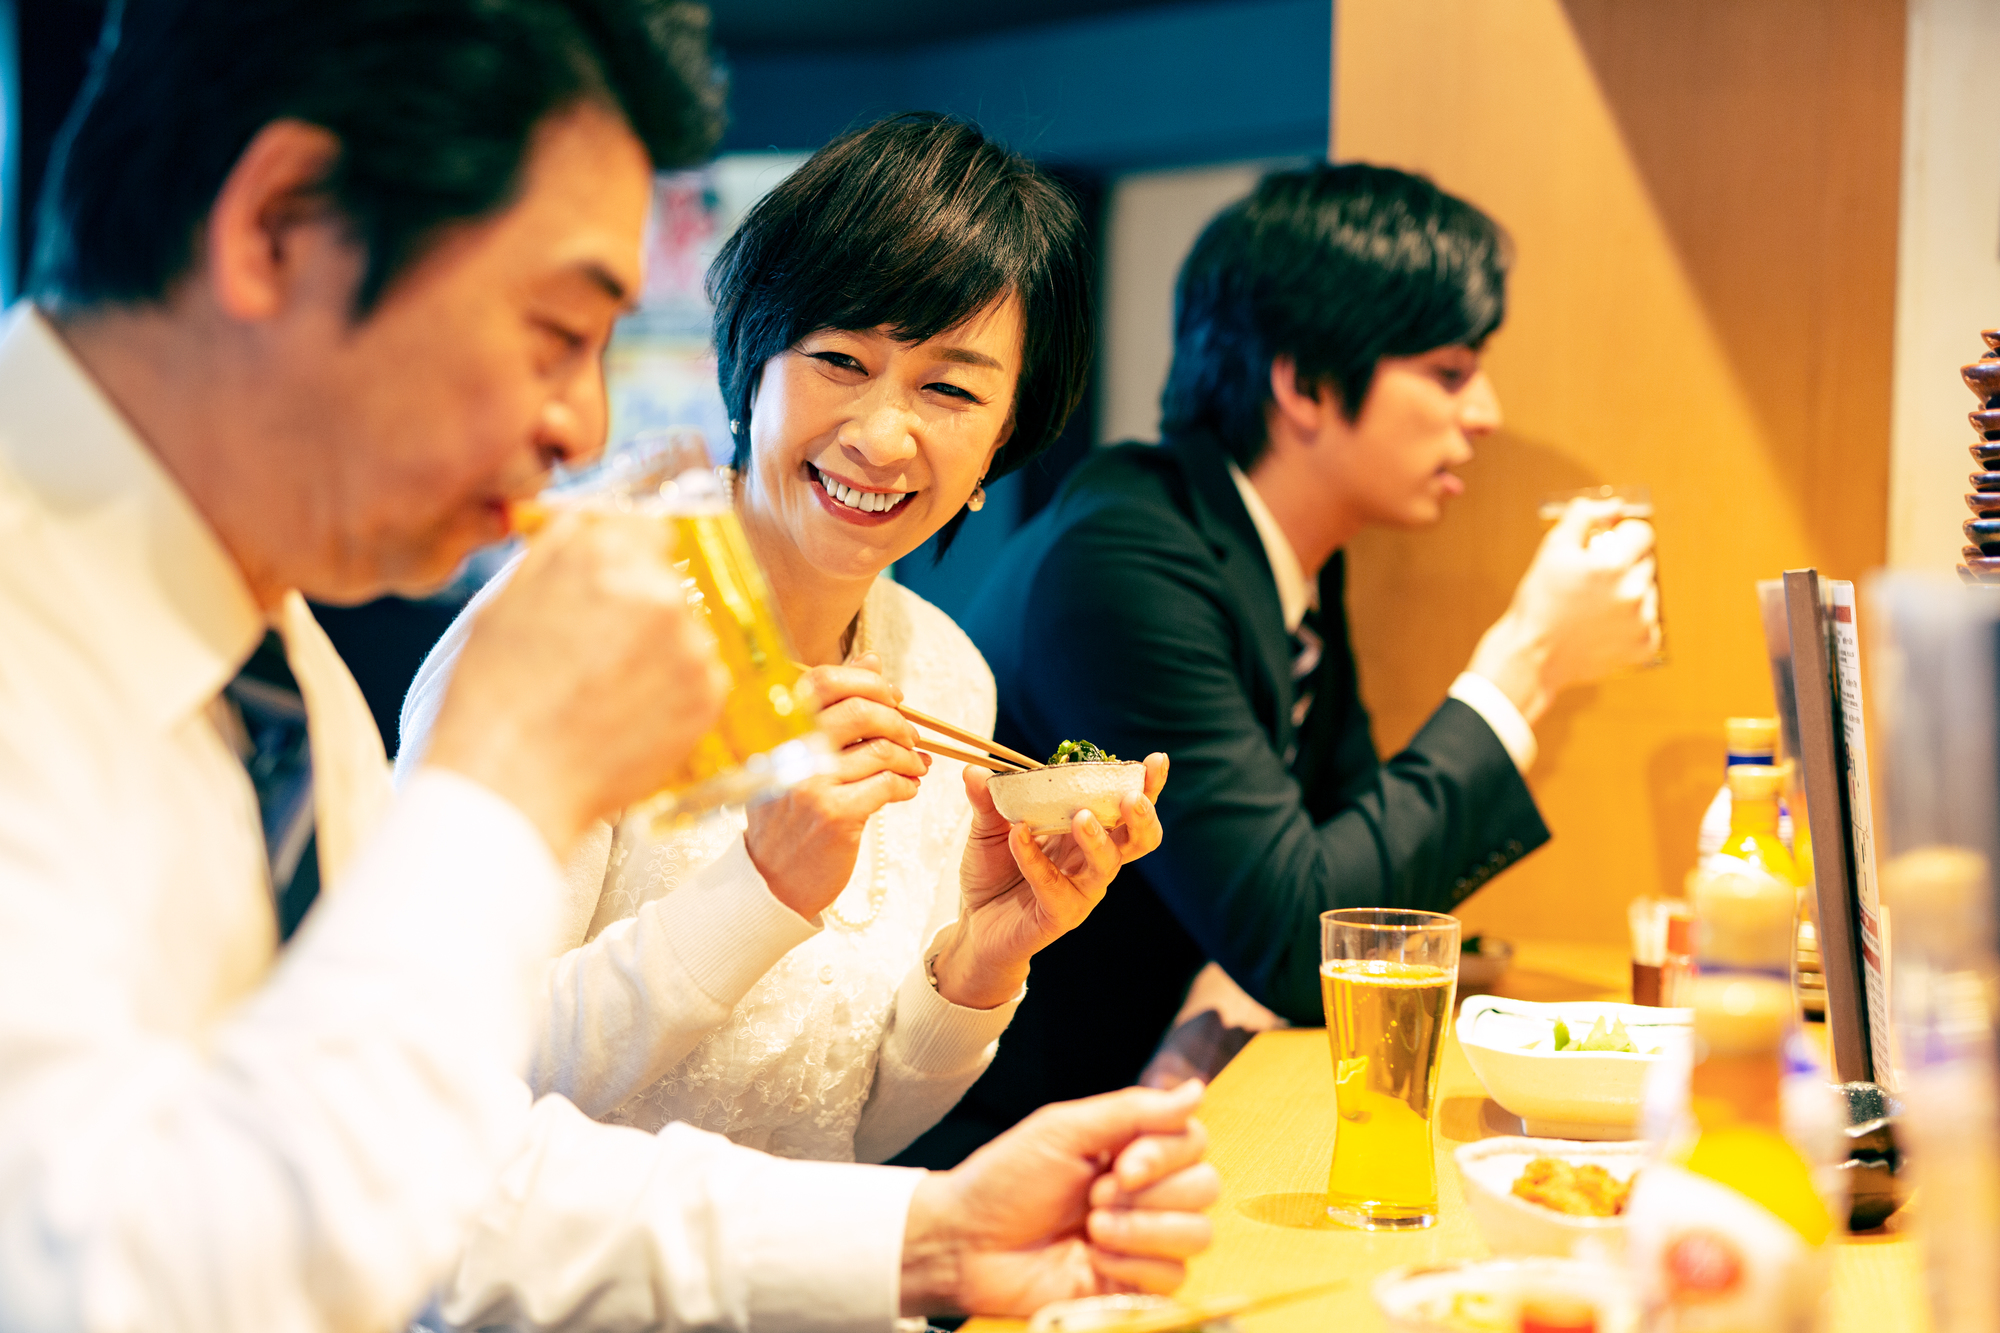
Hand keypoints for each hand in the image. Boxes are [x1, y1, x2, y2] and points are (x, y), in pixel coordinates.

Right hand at [425, 509, 729, 854]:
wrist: (511, 781)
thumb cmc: (495, 697)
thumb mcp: (508, 598)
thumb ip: (562, 549)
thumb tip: (593, 523)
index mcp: (605, 555)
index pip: (650, 528)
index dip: (632, 557)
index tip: (622, 583)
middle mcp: (658, 591)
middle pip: (669, 583)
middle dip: (642, 611)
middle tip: (600, 654)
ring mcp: (691, 644)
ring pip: (686, 634)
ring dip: (660, 654)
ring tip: (607, 694)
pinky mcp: (709, 695)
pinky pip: (701, 680)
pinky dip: (675, 695)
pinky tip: (628, 717)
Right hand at [743, 653, 930, 917]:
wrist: (770, 880)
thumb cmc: (787, 813)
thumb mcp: (798, 753)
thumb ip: (833, 705)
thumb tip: (871, 658)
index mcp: (777, 729)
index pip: (824, 680)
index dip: (868, 681)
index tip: (893, 698)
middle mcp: (790, 751)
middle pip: (858, 710)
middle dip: (897, 720)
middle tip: (911, 736)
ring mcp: (811, 783)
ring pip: (879, 749)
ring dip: (909, 756)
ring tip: (916, 766)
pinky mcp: (835, 816)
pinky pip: (887, 785)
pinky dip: (907, 783)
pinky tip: (908, 789)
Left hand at [900, 1079, 1219, 1315]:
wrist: (967, 1243)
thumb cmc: (1004, 1182)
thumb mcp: (1064, 1130)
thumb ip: (1134, 1110)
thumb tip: (1195, 1090)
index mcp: (1131, 1150)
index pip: (1194, 1141)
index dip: (1167, 1153)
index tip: (1122, 1163)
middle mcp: (1145, 1193)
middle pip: (1205, 1187)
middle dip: (1150, 1193)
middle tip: (1096, 1196)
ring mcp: (1142, 1240)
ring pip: (1197, 1233)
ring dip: (1143, 1228)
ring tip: (1093, 1227)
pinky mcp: (1134, 1286)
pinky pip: (1173, 1277)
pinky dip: (1133, 1264)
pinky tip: (1094, 1257)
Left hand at [930, 753, 1168, 1009]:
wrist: (975, 924)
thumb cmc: (994, 872)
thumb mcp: (988, 828)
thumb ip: (988, 800)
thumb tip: (975, 770)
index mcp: (1088, 832)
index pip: (1126, 808)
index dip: (1146, 786)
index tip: (1156, 761)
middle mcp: (1093, 861)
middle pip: (1138, 840)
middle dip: (1142, 817)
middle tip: (1131, 798)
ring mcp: (1081, 890)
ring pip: (1107, 865)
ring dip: (1097, 838)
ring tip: (1082, 817)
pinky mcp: (1059, 914)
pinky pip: (1053, 884)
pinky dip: (1035, 858)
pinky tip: (1017, 835)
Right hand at [1468, 497, 1658, 724]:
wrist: (1532, 656)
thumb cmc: (1539, 603)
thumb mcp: (1552, 550)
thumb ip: (1583, 517)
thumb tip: (1612, 505)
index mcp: (1613, 565)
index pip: (1642, 533)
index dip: (1623, 535)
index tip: (1607, 545)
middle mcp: (1634, 592)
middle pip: (1646, 562)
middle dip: (1624, 565)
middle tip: (1593, 580)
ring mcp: (1642, 622)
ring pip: (1649, 591)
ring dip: (1630, 592)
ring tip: (1596, 606)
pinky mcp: (1644, 645)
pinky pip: (1649, 622)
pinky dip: (1632, 622)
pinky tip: (1604, 625)